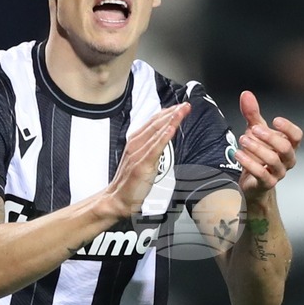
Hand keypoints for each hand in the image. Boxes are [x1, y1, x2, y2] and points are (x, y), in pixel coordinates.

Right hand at [102, 103, 188, 218]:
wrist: (117, 199)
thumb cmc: (130, 181)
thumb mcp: (141, 159)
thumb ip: (151, 147)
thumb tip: (164, 137)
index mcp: (135, 141)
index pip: (153, 122)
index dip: (168, 112)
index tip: (180, 106)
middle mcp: (135, 144)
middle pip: (156, 124)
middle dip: (172, 113)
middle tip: (186, 105)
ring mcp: (138, 154)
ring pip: (156, 133)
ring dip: (171, 120)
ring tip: (182, 111)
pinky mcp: (141, 165)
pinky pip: (154, 149)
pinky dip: (163, 138)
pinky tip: (171, 129)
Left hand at [235, 90, 302, 197]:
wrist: (253, 183)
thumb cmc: (258, 154)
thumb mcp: (255, 132)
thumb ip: (252, 114)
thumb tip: (246, 94)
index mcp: (288, 145)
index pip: (297, 136)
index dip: (288, 128)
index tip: (275, 120)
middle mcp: (287, 160)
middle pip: (286, 147)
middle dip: (269, 137)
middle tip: (253, 130)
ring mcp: (278, 173)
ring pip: (273, 160)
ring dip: (256, 148)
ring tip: (243, 140)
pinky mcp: (266, 183)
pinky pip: (261, 174)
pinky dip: (249, 163)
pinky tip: (238, 154)